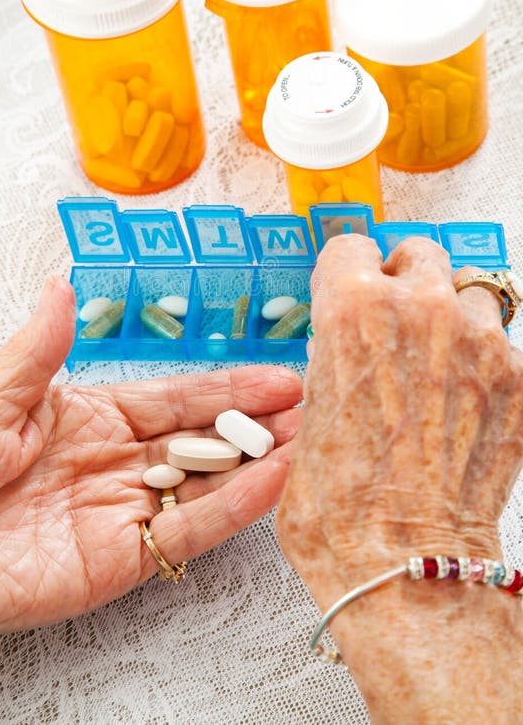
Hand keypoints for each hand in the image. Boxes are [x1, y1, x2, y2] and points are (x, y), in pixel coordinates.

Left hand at [0, 277, 301, 646]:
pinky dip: (232, 508)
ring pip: (206, 484)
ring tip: (309, 441)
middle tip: (311, 409)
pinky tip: (271, 483)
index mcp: (91, 417)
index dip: (230, 386)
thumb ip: (41, 350)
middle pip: (203, 440)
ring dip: (258, 465)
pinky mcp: (121, 560)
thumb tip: (64, 288)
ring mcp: (122, 512)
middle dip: (259, 423)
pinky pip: (187, 530)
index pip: (178, 398)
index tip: (280, 375)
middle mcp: (117, 463)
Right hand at [277, 233, 522, 607]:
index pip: (351, 246)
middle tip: (398, 326)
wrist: (403, 562)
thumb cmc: (342, 505)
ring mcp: (478, 341)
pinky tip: (467, 406)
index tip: (352, 290)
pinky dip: (486, 365)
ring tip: (440, 367)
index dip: (347, 273)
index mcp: (351, 309)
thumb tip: (348, 348)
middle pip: (420, 255)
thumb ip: (333, 360)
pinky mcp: (519, 379)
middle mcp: (418, 310)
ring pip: (471, 295)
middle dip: (406, 283)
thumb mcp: (308, 413)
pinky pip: (505, 346)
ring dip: (454, 320)